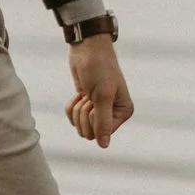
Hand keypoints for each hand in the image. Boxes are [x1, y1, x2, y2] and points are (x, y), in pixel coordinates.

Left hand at [64, 24, 132, 147]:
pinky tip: (78, 93)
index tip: (94, 101)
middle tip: (88, 98)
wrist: (87, 48)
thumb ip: (103, 122)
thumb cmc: (99, 68)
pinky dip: (71, 106)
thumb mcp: (102, 96)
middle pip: (90, 133)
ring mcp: (98, 109)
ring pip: (80, 126)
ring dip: (77, 110)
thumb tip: (103, 146)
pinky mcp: (85, 104)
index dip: (93, 119)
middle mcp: (113, 113)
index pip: (102, 133)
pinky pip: (73, 117)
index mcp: (123, 112)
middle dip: (83, 115)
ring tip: (84, 94)